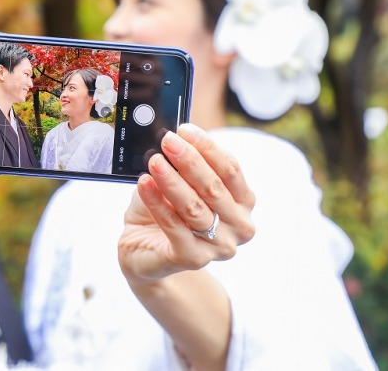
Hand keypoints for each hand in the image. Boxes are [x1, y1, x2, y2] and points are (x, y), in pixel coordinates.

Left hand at [119, 123, 254, 284]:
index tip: (185, 129)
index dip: (208, 147)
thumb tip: (173, 140)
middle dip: (189, 160)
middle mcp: (239, 226)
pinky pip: (173, 225)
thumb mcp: (178, 183)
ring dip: (172, 181)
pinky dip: (156, 202)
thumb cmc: (166, 211)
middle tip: (167, 141)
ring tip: (154, 161)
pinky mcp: (193, 258)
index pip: (231, 169)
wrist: (144, 250)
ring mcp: (219, 247)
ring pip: (194, 207)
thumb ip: (182, 166)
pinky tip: (144, 184)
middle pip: (214, 187)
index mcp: (243, 202)